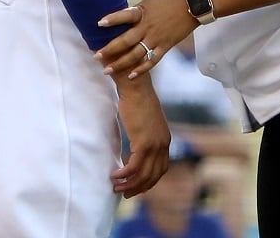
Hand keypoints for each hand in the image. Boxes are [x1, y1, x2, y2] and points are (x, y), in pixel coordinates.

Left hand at [96, 0, 198, 78]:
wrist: (191, 7)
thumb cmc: (167, 2)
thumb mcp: (148, 2)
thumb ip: (135, 12)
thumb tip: (120, 17)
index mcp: (143, 13)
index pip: (125, 16)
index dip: (112, 19)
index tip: (99, 24)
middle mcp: (148, 27)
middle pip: (126, 41)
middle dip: (110, 49)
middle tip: (96, 56)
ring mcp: (156, 38)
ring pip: (136, 55)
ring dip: (120, 63)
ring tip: (106, 70)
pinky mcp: (165, 46)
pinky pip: (152, 60)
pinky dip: (141, 69)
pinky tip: (131, 75)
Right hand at [111, 75, 169, 197]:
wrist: (136, 86)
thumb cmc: (137, 99)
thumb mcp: (145, 121)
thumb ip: (144, 134)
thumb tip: (135, 143)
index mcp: (165, 139)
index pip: (161, 169)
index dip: (149, 181)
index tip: (136, 186)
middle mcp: (163, 144)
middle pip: (153, 175)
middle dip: (139, 188)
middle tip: (125, 194)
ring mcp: (154, 144)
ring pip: (143, 174)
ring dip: (129, 184)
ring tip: (116, 188)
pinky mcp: (143, 142)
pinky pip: (133, 166)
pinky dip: (124, 174)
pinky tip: (114, 175)